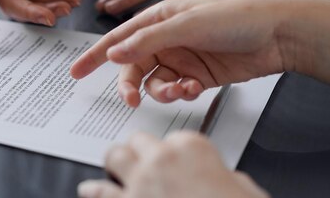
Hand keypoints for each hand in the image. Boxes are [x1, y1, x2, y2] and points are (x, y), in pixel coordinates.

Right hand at [71, 0, 329, 107]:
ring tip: (178, 90)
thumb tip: (113, 53)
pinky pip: (175, 90)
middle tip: (130, 97)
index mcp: (158, 18)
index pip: (119, 37)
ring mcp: (181, 57)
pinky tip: (193, 89)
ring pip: (154, 82)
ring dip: (160, 91)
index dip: (95, 54)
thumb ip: (149, 40)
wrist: (278, 33)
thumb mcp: (187, 24)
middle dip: (129, 83)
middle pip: (133, 65)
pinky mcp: (197, 75)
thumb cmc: (235, 16)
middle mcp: (166, 38)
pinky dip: (180, 93)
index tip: (76, 71)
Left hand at [77, 132, 268, 197]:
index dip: (172, 151)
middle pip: (139, 141)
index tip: (172, 159)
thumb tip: (218, 177)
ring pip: (116, 157)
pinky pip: (101, 192)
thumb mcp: (240, 185)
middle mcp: (162, 158)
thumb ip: (220, 173)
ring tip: (113, 167)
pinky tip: (89, 189)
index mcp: (192, 146)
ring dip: (116, 162)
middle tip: (142, 160)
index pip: (174, 137)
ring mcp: (141, 181)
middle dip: (141, 150)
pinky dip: (94, 190)